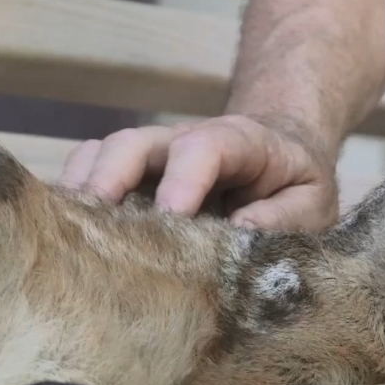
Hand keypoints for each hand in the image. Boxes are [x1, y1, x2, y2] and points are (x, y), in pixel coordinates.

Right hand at [57, 114, 338, 231]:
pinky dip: (74, 204)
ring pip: (100, 157)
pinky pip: (87, 176)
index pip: (203, 147)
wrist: (283, 160)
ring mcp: (150, 159)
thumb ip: (285, 218)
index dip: (183, 179)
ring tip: (71, 240)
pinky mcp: (129, 179)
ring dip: (82, 195)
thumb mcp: (314, 204)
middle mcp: (183, 142)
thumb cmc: (297, 186)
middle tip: (97, 229)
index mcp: (239, 142)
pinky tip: (70, 242)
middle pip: (133, 144)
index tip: (172, 217)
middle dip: (110, 181)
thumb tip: (238, 234)